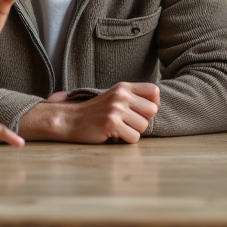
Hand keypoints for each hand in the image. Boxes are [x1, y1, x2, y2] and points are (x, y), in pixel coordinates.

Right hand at [18, 82, 160, 143]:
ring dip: (133, 131)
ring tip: (118, 128)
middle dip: (143, 120)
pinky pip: (133, 137)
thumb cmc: (95, 112)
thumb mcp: (114, 97)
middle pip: (152, 111)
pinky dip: (126, 140)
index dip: (153, 104)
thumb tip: (157, 107)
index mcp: (124, 87)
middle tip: (128, 122)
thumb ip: (133, 97)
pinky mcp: (111, 124)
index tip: (141, 111)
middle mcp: (121, 96)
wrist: (70, 120)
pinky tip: (113, 134)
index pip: (154, 91)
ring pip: (144, 127)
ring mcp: (116, 109)